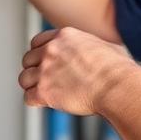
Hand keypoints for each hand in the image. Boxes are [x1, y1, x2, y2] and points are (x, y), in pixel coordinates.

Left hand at [19, 27, 134, 115]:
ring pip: (24, 79)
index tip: (43, 62)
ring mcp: (45, 71)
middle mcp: (51, 50)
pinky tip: (44, 103)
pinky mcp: (44, 91)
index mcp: (64, 36)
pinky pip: (28, 98)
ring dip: (32, 86)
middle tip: (44, 79)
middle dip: (34, 70)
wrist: (116, 85)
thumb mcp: (103, 45)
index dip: (39, 54)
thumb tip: (101, 51)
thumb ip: (92, 46)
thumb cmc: (116, 69)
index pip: (37, 42)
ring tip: (44, 92)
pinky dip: (35, 102)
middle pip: (27, 59)